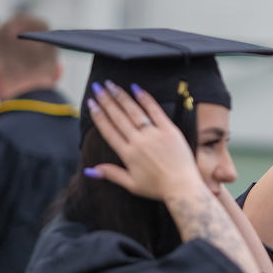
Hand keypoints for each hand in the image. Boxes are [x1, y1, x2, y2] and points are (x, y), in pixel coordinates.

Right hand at [86, 81, 203, 199]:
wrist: (182, 187)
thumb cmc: (158, 188)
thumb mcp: (132, 184)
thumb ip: (111, 174)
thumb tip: (90, 170)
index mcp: (127, 154)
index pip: (108, 130)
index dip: (98, 116)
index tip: (91, 104)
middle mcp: (139, 142)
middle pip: (118, 117)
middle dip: (106, 100)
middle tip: (97, 87)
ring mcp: (154, 135)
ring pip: (134, 111)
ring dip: (121, 97)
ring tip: (111, 85)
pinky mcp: (169, 131)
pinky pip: (155, 111)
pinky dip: (145, 99)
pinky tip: (136, 88)